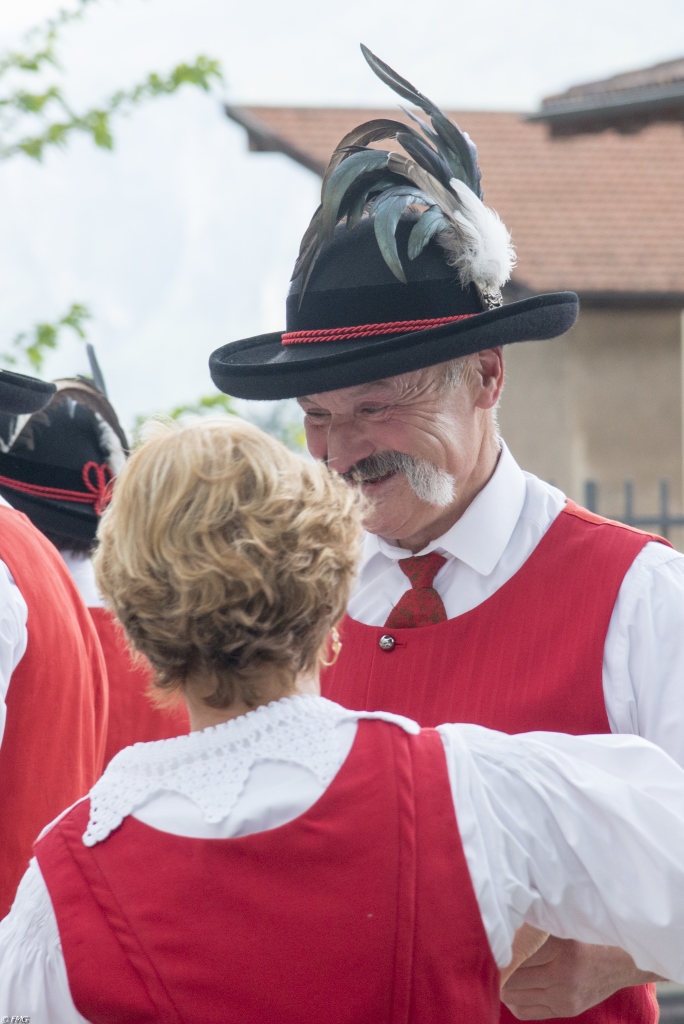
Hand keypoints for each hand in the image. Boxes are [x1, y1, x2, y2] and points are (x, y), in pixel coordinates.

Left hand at [500, 936, 660, 1019]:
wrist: (620, 962)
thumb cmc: (588, 938)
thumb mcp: (564, 927)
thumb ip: (536, 930)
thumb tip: (502, 928)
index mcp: (562, 949)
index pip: (517, 954)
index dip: (501, 950)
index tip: (491, 943)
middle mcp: (563, 976)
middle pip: (512, 979)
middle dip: (498, 970)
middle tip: (490, 958)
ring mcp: (564, 998)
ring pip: (515, 997)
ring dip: (503, 986)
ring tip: (500, 972)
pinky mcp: (565, 1011)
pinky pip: (526, 1011)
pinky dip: (514, 1000)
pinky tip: (513, 988)